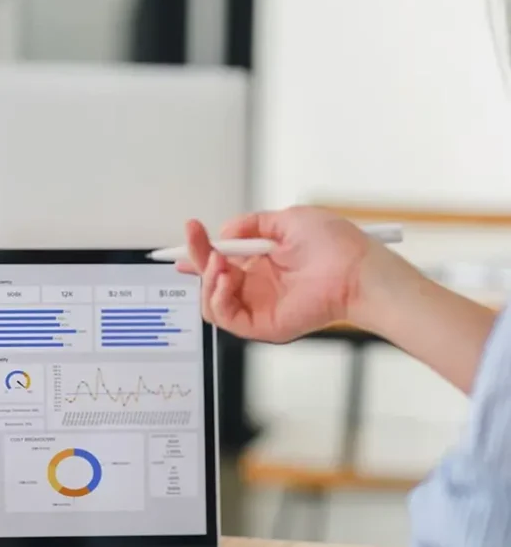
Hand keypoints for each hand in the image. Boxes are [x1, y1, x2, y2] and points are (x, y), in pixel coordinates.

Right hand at [178, 205, 413, 342]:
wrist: (355, 271)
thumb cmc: (336, 246)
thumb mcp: (289, 220)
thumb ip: (253, 224)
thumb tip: (226, 232)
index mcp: (262, 264)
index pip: (221, 261)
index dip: (201, 251)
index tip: (189, 234)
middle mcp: (256, 287)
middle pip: (211, 280)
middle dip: (199, 258)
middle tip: (197, 241)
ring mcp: (257, 307)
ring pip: (212, 302)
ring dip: (208, 279)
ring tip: (220, 263)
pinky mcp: (260, 326)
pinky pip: (225, 317)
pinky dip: (217, 298)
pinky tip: (225, 279)